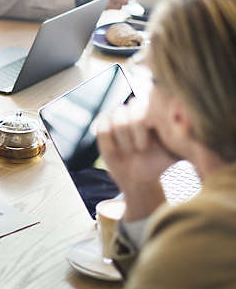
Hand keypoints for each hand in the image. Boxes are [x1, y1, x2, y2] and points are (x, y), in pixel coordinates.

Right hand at [96, 101, 176, 220]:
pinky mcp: (105, 136)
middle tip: (142, 149)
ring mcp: (121, 126)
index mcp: (158, 118)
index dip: (150, 114)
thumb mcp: (182, 156)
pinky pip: (101, 126)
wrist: (146, 188)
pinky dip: (107, 135)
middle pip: (133, 104)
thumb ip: (187, 142)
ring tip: (130, 152)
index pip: (151, 100)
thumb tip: (187, 120)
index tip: (155, 134)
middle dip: (136, 126)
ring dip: (122, 134)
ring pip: (116, 113)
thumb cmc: (166, 171)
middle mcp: (139, 118)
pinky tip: (117, 152)